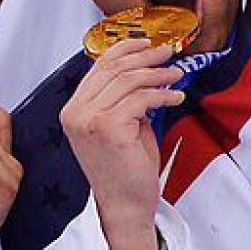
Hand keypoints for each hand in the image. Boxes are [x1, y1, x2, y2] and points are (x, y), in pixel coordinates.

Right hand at [59, 39, 183, 249]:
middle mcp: (75, 112)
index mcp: (73, 109)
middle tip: (169, 54)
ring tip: (177, 76)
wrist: (125, 205)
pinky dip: (163, 95)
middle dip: (146, 57)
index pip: (98, 67)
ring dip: (158, 74)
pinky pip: (141, 98)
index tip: (147, 43)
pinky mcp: (108, 128)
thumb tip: (144, 66)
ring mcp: (88, 120)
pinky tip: (176, 98)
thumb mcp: (120, 124)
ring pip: (129, 80)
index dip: (125, 49)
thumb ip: (121, 97)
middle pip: (114, 68)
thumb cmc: (125, 168)